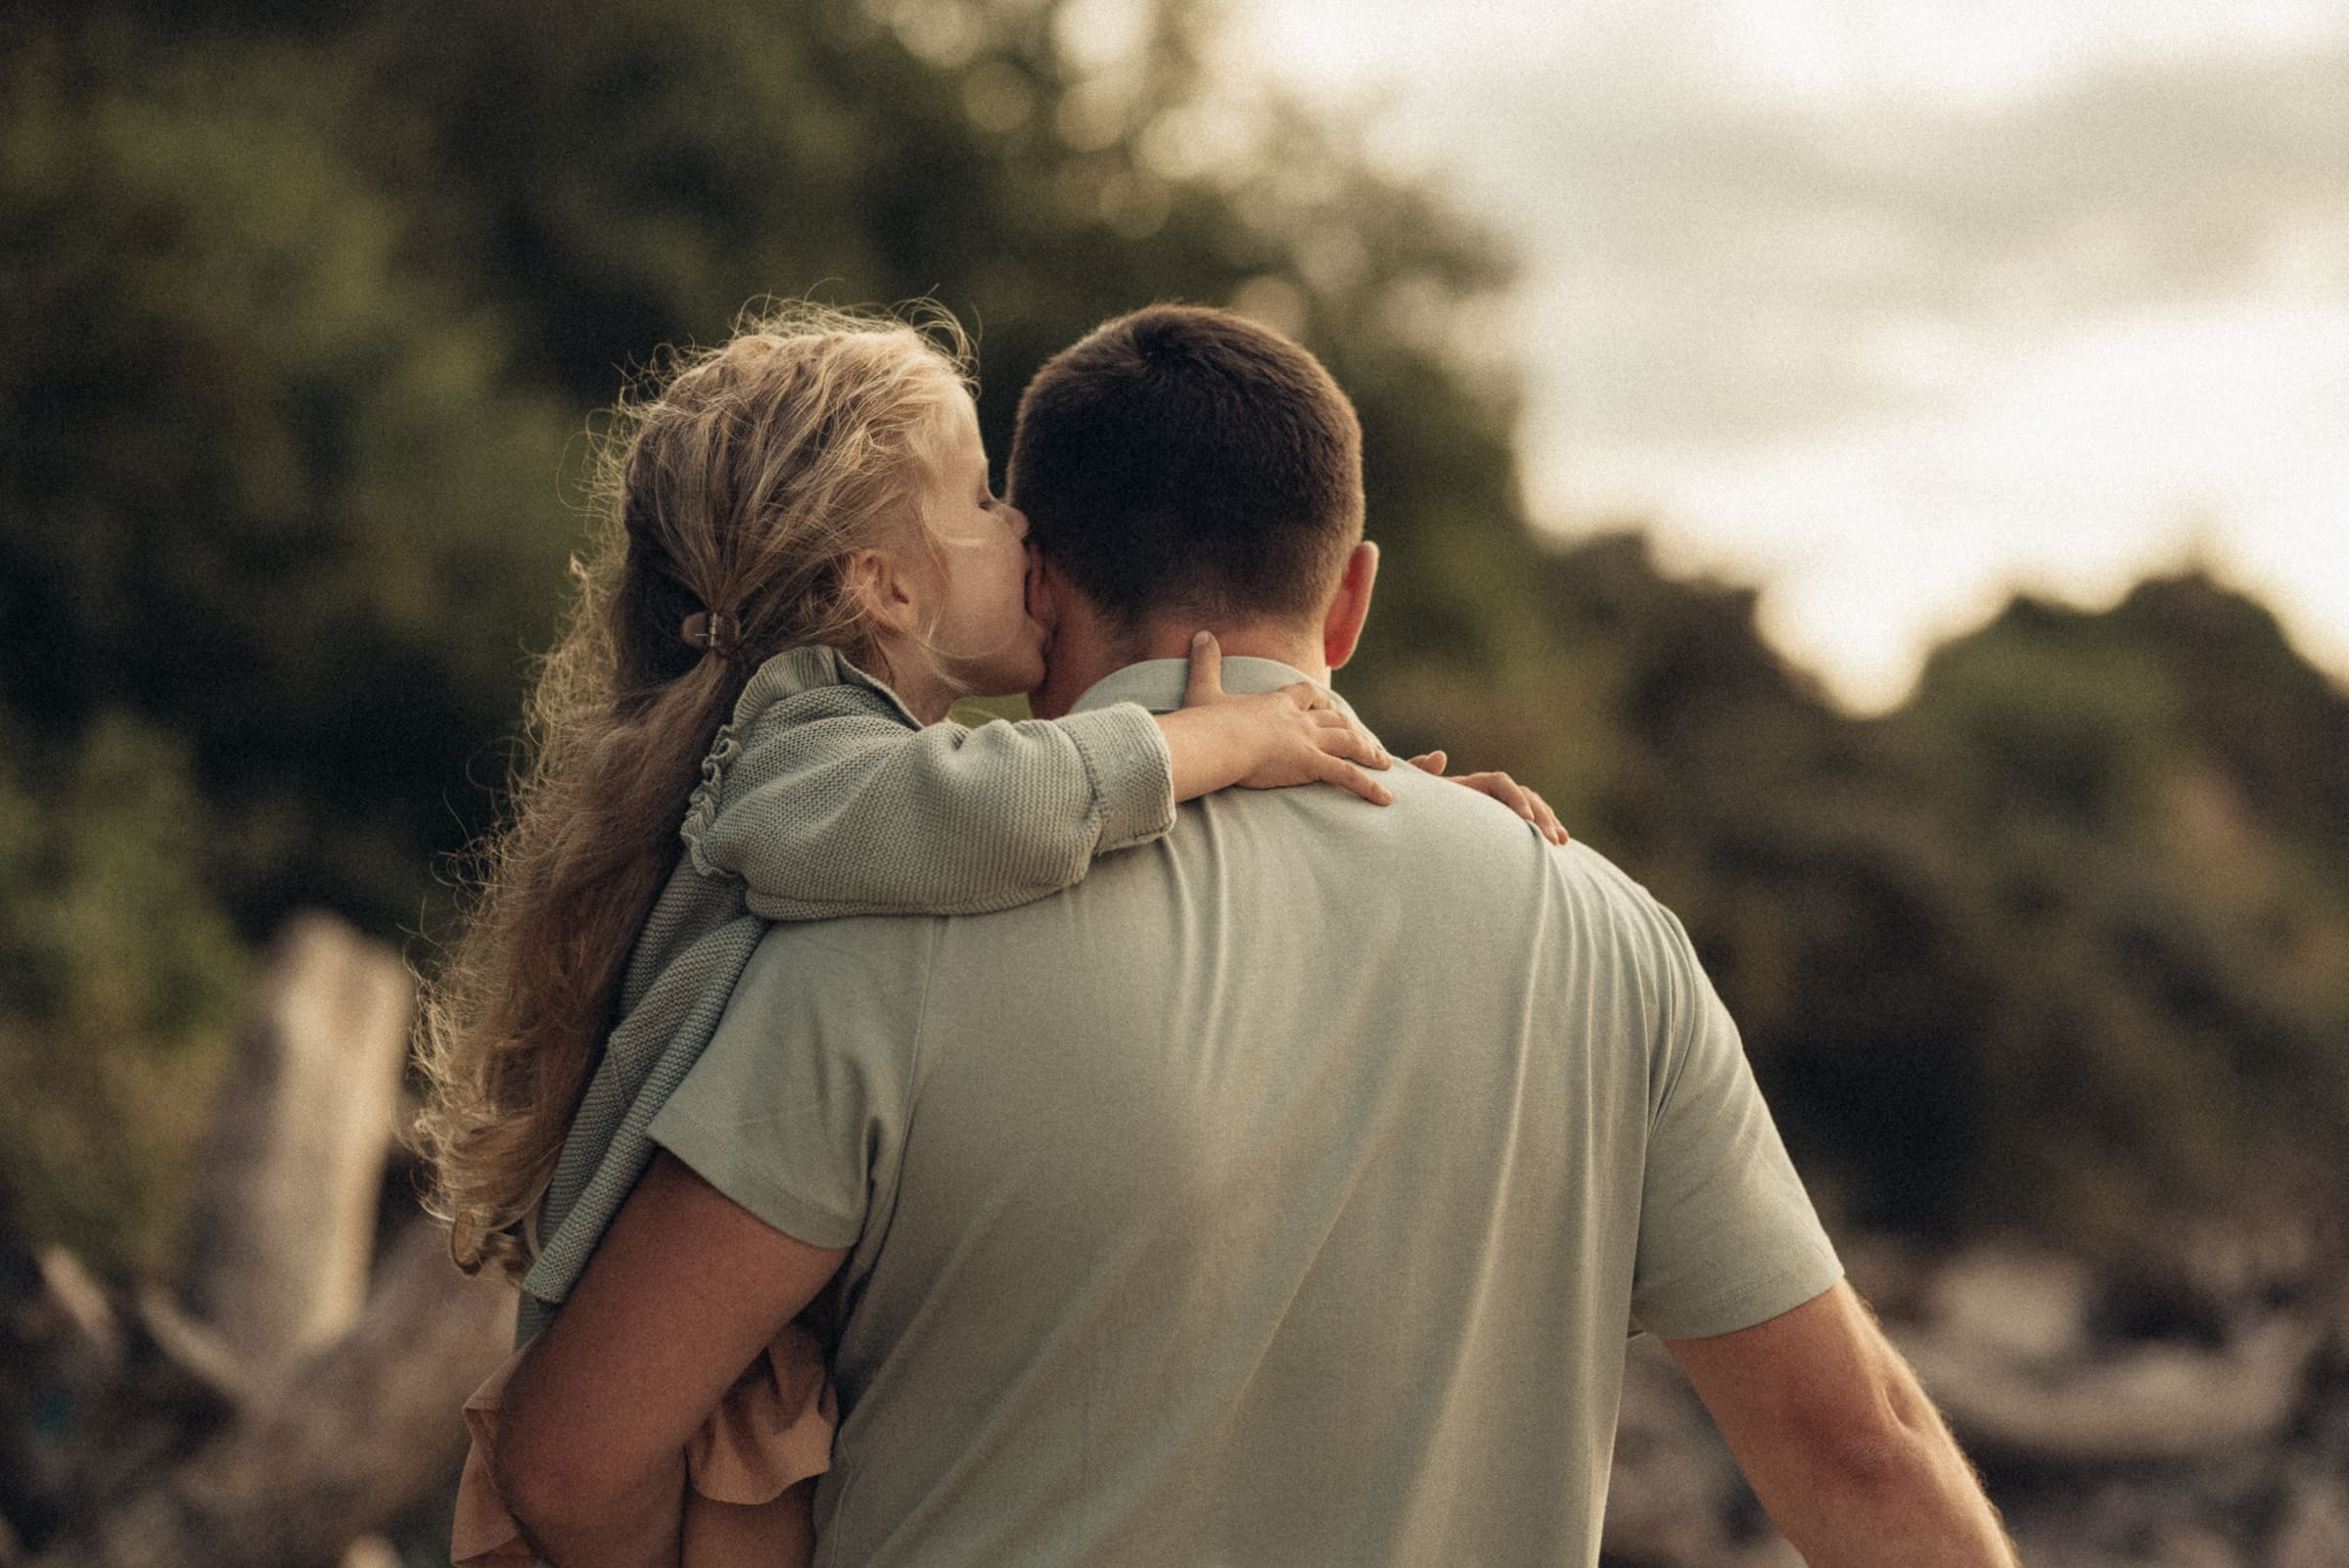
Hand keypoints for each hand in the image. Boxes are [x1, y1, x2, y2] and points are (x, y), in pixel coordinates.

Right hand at [1157, 631, 1393, 804]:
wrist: (1215, 740)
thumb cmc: (1206, 721)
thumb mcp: (1203, 689)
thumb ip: (1205, 663)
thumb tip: (1200, 634)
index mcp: (1276, 704)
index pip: (1306, 695)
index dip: (1318, 700)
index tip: (1327, 705)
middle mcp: (1298, 720)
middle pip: (1334, 719)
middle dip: (1352, 729)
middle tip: (1365, 740)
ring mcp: (1307, 741)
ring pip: (1348, 741)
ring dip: (1368, 751)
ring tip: (1384, 763)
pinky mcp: (1310, 763)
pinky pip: (1347, 775)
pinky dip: (1368, 786)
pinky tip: (1384, 797)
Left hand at [1408, 750, 1567, 843]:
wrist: (1414, 835)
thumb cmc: (1414, 813)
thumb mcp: (1415, 794)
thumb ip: (1421, 773)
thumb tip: (1440, 756)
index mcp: (1470, 784)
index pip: (1500, 782)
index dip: (1515, 798)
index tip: (1524, 820)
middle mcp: (1489, 794)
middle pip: (1523, 795)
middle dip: (1539, 816)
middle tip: (1550, 840)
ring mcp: (1499, 810)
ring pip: (1533, 809)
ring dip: (1548, 823)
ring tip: (1559, 843)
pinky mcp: (1505, 827)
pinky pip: (1532, 824)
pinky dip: (1547, 829)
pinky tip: (1562, 845)